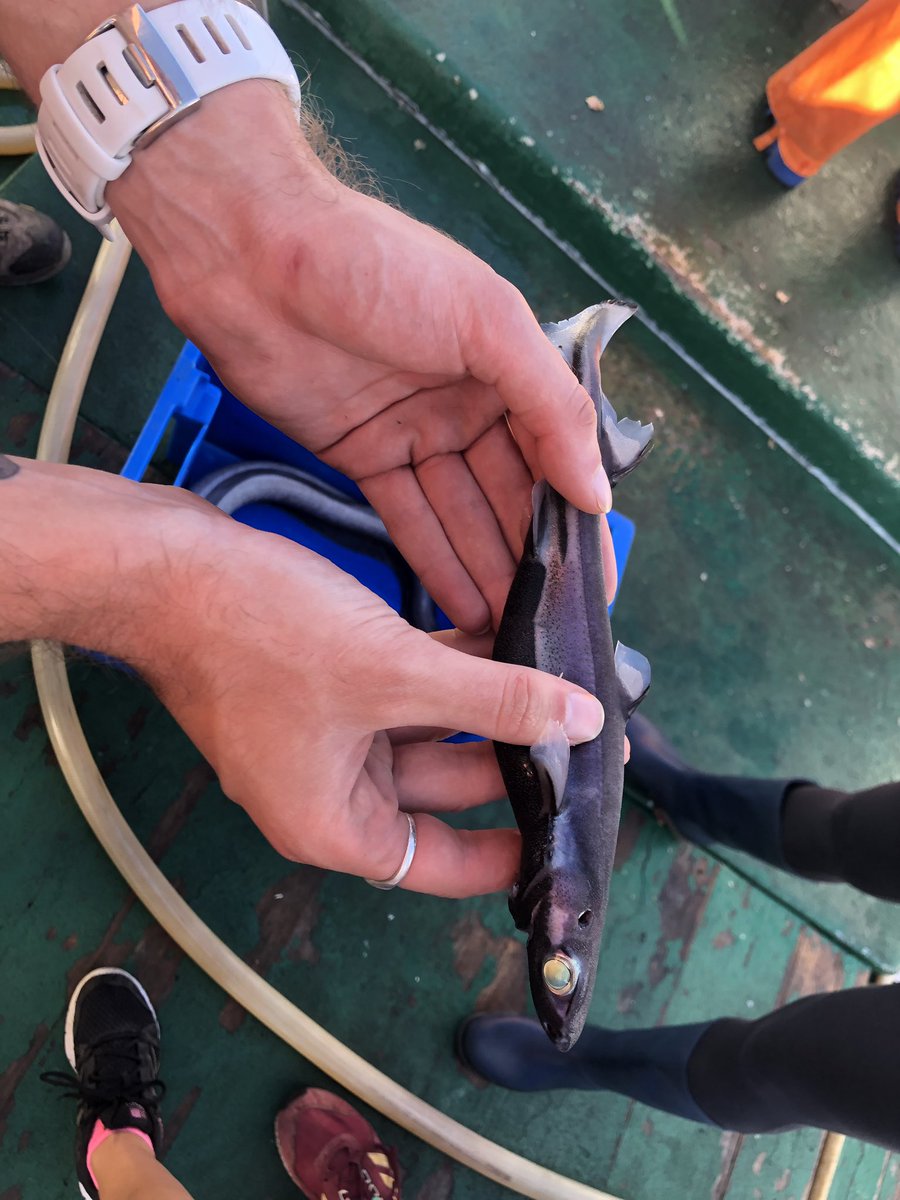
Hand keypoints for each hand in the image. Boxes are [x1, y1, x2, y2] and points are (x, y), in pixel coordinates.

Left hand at [110, 82, 616, 635]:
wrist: (252, 256)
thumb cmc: (379, 267)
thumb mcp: (488, 322)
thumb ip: (552, 407)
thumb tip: (598, 490)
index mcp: (508, 364)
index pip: (557, 454)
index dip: (577, 520)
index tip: (598, 583)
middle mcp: (467, 402)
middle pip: (511, 494)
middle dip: (533, 558)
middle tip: (553, 626)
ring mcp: (413, 432)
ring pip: (463, 515)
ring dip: (488, 571)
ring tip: (512, 634)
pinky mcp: (362, 456)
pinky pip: (409, 518)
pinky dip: (436, 561)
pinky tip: (465, 606)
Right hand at [143, 510, 606, 896]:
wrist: (165, 568)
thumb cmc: (260, 637)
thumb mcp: (394, 674)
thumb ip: (494, 703)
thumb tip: (582, 724)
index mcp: (334, 824)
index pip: (444, 862)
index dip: (512, 848)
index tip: (571, 826)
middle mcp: (330, 789)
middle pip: (443, 789)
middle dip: (512, 756)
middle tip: (586, 730)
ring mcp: (325, 733)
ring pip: (427, 729)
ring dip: (484, 703)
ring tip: (559, 679)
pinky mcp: (323, 680)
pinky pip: (401, 686)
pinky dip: (446, 667)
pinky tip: (503, 634)